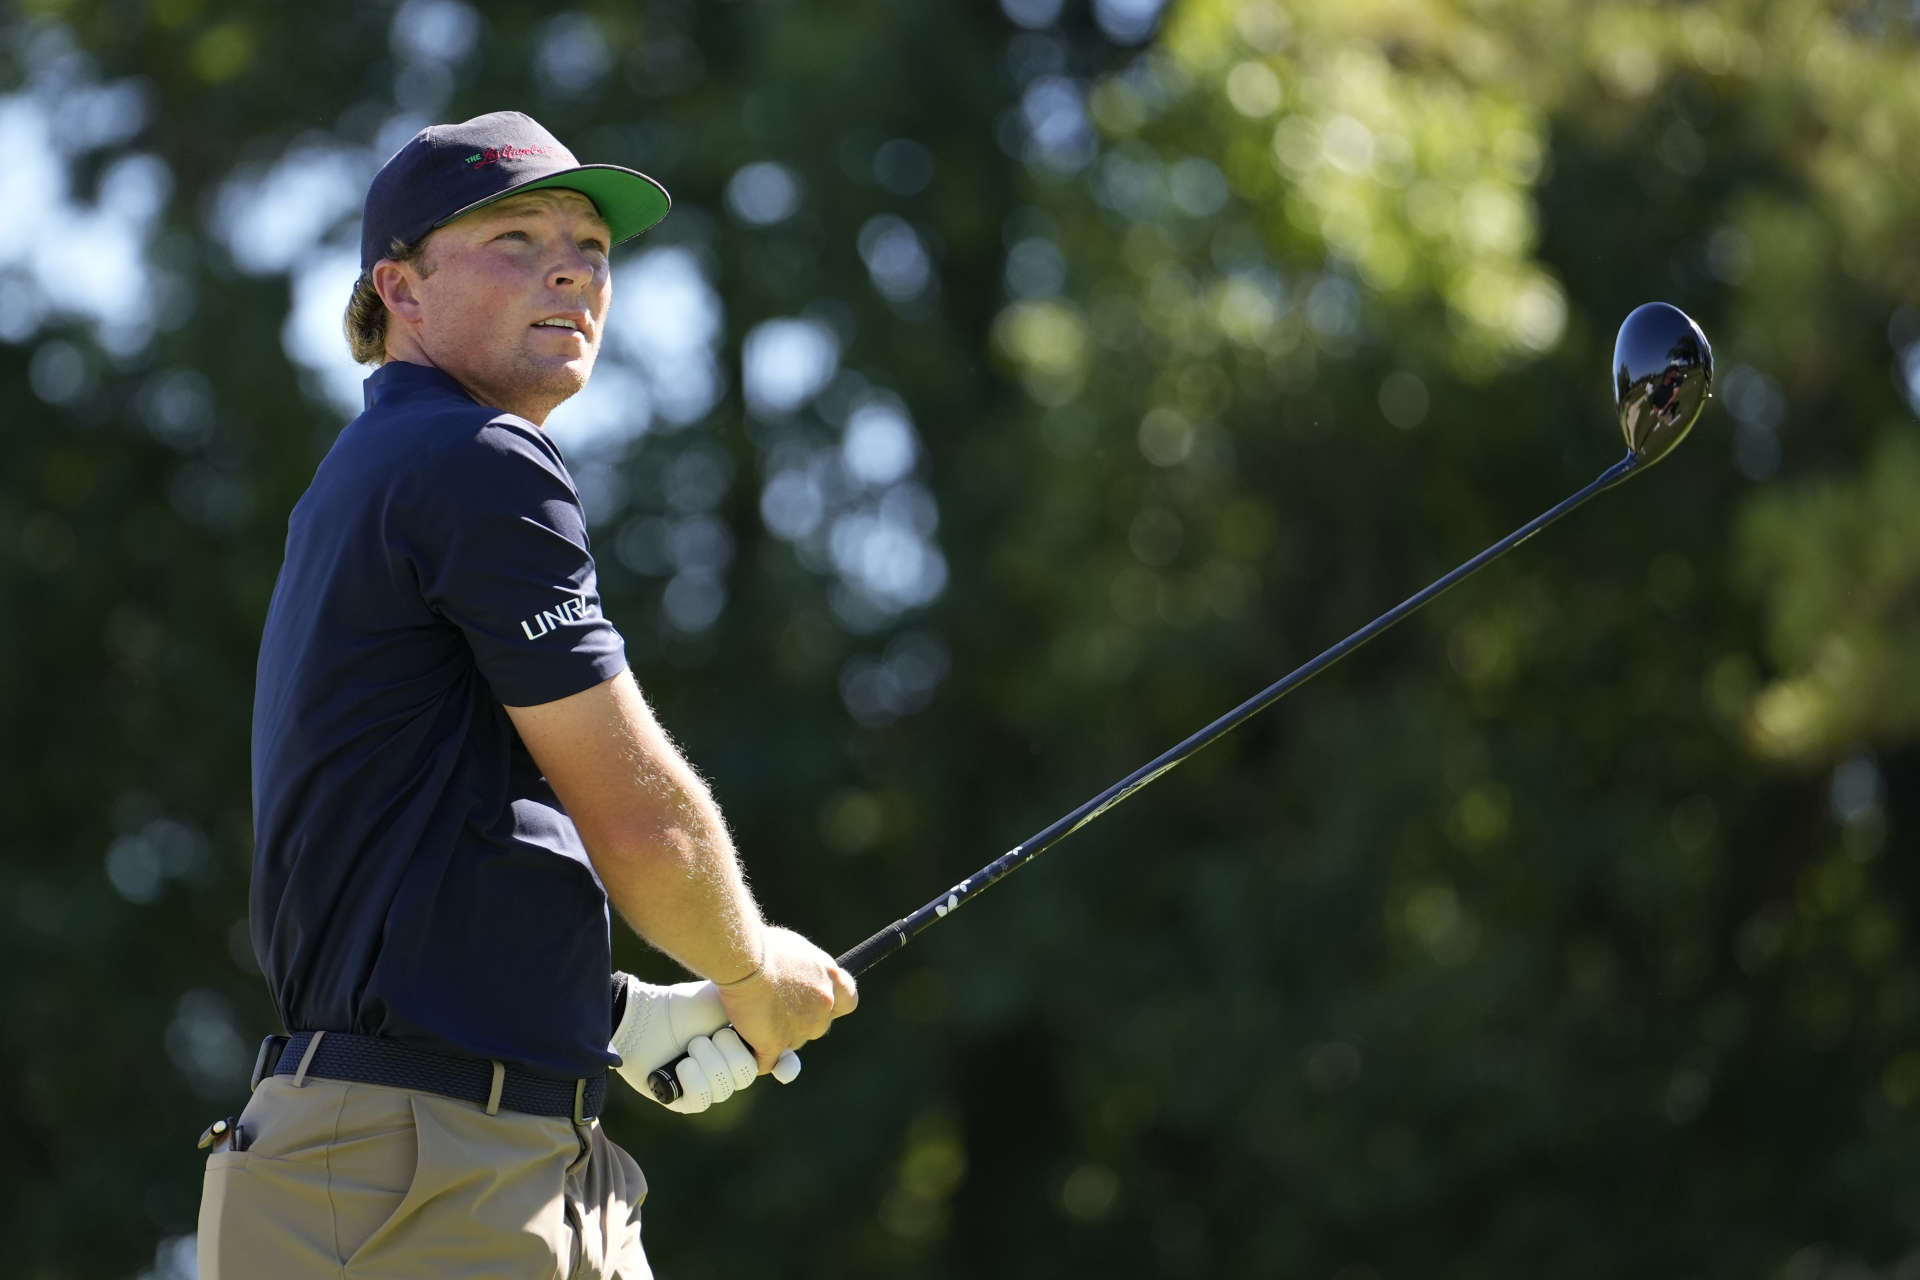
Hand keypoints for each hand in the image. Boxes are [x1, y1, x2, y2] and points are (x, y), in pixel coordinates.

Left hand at [609, 974, 799, 1114]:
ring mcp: (710, 1087)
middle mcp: (731, 1068)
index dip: (784, 1067)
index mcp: (748, 1044)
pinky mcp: (687, 1102)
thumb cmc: (689, 1005)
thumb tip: (790, 1043)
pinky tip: (681, 1064)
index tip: (783, 1069)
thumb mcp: (732, 1004)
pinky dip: (692, 1077)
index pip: (778, 1064)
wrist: (648, 1015)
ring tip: (691, 1044)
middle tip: (713, 1032)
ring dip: (706, 1060)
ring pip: (725, 1088)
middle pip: (748, 1074)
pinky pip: (703, 1100)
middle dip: (728, 1050)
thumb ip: (762, 1017)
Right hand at [717, 926, 858, 1073]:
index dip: (832, 1006)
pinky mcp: (775, 1044)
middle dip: (800, 1022)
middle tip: (775, 1008)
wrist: (743, 959)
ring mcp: (802, 1028)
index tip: (818, 1004)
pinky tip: (747, 1050)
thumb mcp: (796, 948)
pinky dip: (757, 1059)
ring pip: (792, 1042)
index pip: (847, 1002)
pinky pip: (768, 1062)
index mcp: (831, 978)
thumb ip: (806, 968)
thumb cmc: (764, 947)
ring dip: (777, 1036)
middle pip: (818, 1026)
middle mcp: (823, 1005)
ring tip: (753, 1018)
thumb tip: (799, 975)